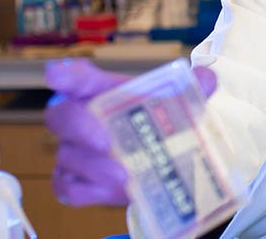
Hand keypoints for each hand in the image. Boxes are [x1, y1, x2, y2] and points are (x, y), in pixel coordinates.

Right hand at [43, 58, 216, 206]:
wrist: (154, 159)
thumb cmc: (155, 121)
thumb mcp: (175, 104)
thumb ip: (191, 89)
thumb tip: (207, 79)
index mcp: (100, 91)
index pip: (78, 77)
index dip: (65, 74)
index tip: (57, 75)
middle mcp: (79, 118)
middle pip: (61, 115)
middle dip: (80, 126)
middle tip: (106, 141)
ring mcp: (72, 150)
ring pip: (68, 155)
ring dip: (94, 166)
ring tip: (124, 175)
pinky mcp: (73, 180)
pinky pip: (67, 186)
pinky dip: (87, 190)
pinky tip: (111, 191)